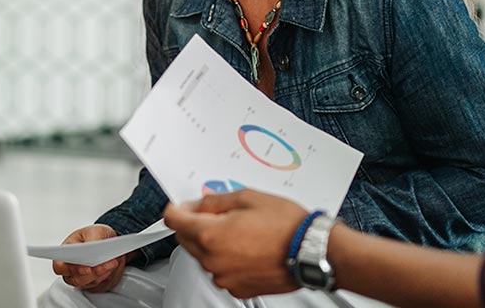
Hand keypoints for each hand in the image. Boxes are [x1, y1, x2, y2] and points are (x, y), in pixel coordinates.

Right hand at [51, 224, 130, 292]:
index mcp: (65, 253)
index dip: (71, 270)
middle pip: (76, 279)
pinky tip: (113, 267)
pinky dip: (108, 277)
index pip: (60, 267)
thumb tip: (91, 248)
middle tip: (104, 264)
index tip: (86, 267)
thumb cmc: (96, 235)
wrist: (110, 242)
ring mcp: (83, 278)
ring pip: (90, 283)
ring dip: (102, 274)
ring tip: (112, 262)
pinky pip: (101, 285)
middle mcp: (72, 269)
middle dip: (93, 273)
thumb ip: (91, 239)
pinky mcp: (95, 284)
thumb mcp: (95, 231)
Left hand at [163, 189, 306, 298]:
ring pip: (203, 256)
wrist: (310, 251)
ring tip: (239, 231)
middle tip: (216, 214)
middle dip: (193, 225)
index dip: (176, 208)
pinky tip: (245, 248)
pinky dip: (226, 259)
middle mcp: (212, 259)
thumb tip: (199, 204)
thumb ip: (215, 201)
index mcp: (210, 234)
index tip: (180, 205)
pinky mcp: (236, 288)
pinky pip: (220, 270)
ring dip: (211, 243)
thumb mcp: (247, 198)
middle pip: (185, 239)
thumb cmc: (286, 226)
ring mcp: (223, 276)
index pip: (174, 220)